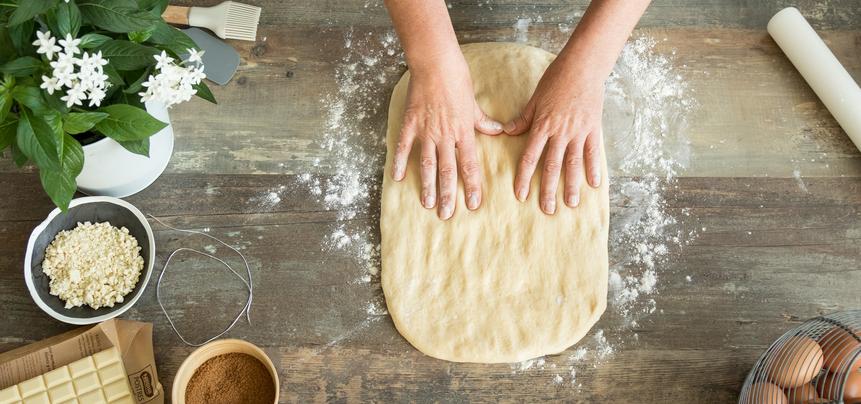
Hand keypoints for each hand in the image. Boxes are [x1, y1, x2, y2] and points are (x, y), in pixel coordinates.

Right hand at [391, 54, 502, 219]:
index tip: (472, 204)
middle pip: (447, 170)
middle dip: (447, 195)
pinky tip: (396, 177)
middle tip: (446, 215)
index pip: (469, 165)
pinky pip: (402, 146)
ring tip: (427, 204)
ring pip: (426, 164)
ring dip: (426, 185)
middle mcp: (445, 135)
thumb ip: (484, 122)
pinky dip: (398, 162)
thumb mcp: (474, 104)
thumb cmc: (457, 81)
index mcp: (463, 132)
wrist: (436, 64)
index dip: (471, 186)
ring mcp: (426, 131)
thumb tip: (499, 131)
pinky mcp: (409, 123)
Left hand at [504, 59, 603, 214]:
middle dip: (548, 190)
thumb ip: (523, 119)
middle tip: (547, 210)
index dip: (524, 177)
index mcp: (542, 126)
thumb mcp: (535, 99)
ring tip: (570, 203)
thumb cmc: (556, 79)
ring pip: (573, 163)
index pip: (530, 157)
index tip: (521, 195)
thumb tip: (507, 132)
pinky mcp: (593, 129)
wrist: (583, 67)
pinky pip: (593, 152)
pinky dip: (594, 168)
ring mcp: (578, 132)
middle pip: (552, 166)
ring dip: (571, 185)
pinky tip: (594, 184)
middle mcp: (560, 132)